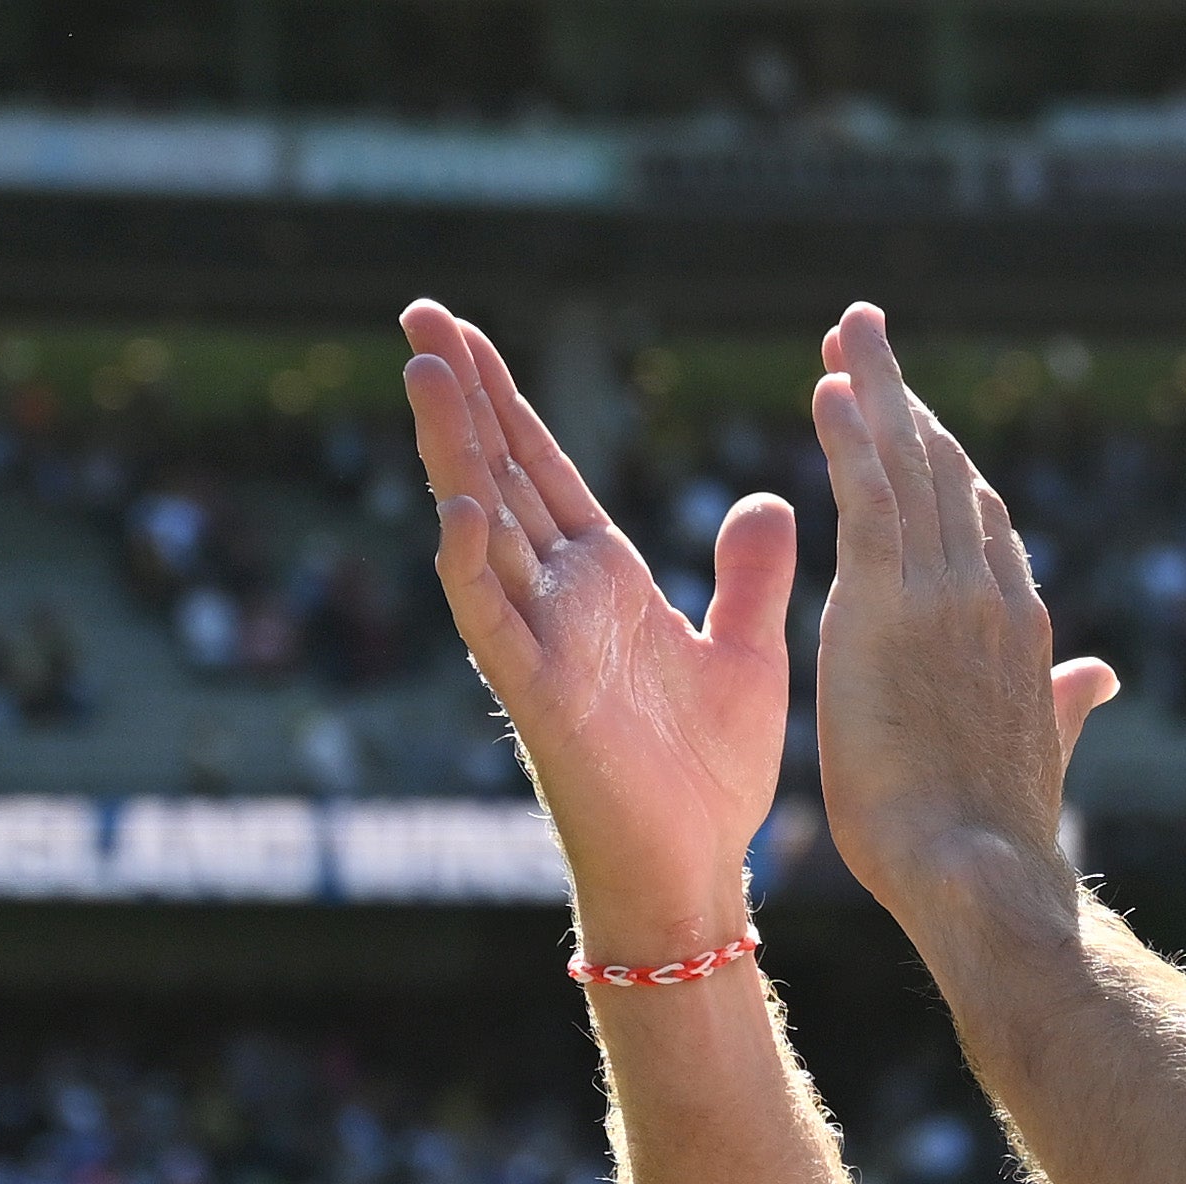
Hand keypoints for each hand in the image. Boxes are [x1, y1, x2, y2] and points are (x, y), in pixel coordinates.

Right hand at [400, 299, 793, 965]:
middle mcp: (558, 600)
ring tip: (425, 372)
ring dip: (453, 454)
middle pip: (498, 475)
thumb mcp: (745, 652)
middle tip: (418, 311)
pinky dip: (472, 567)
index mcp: (602, 581)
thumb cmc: (707, 775)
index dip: (506, 399)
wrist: (695, 870)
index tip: (464, 329)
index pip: (542, 468)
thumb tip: (767, 496)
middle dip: (460, 395)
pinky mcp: (540, 696)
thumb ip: (749, 574)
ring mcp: (541, 643)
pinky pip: (493, 624)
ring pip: (481, 530)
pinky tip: (460, 509)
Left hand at [806, 303, 1117, 939]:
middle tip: (866, 333)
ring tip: (848, 330)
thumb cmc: (998, 834)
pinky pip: (869, 501)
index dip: (942, 459)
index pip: (980, 520)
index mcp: (1017, 626)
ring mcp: (943, 596)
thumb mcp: (1040, 750)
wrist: (981, 873)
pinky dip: (851, 440)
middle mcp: (988, 596)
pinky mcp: (890, 609)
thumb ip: (1065, 702)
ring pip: (909, 468)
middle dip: (905, 399)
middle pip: (946, 471)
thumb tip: (1103, 676)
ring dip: (876, 391)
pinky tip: (829, 389)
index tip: (909, 413)